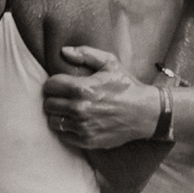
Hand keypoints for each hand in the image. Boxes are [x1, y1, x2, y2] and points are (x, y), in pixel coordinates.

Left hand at [42, 45, 161, 150]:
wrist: (145, 113)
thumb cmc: (126, 86)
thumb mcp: (110, 63)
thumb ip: (86, 54)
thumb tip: (64, 51)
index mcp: (82, 88)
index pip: (50, 85)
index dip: (54, 83)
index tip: (61, 84)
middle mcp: (80, 108)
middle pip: (48, 104)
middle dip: (54, 98)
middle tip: (65, 97)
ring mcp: (83, 126)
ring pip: (53, 120)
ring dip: (59, 114)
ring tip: (69, 110)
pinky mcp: (87, 140)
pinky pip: (63, 135)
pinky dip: (67, 129)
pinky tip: (77, 122)